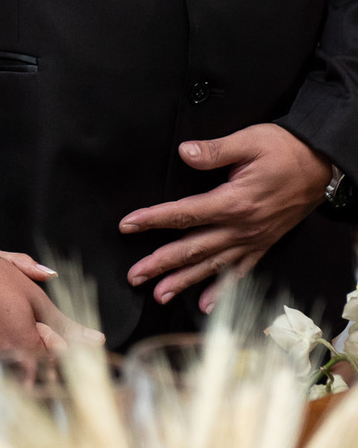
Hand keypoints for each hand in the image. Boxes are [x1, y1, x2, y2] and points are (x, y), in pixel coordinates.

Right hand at [0, 256, 101, 391]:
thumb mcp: (31, 294)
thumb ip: (62, 322)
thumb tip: (98, 339)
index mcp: (27, 342)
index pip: (51, 372)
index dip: (57, 376)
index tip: (60, 381)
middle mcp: (3, 359)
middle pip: (27, 389)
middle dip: (36, 394)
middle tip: (42, 400)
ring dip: (9, 402)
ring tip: (19, 416)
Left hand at [120, 123, 332, 313]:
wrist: (320, 164)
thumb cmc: (284, 150)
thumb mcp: (248, 141)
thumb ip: (214, 150)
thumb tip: (184, 152)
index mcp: (233, 202)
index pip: (184, 214)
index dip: (153, 220)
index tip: (128, 225)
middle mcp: (242, 227)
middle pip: (193, 248)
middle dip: (161, 263)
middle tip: (134, 276)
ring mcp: (253, 240)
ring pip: (212, 266)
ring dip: (185, 281)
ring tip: (160, 295)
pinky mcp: (263, 244)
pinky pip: (240, 272)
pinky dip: (223, 291)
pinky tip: (207, 305)